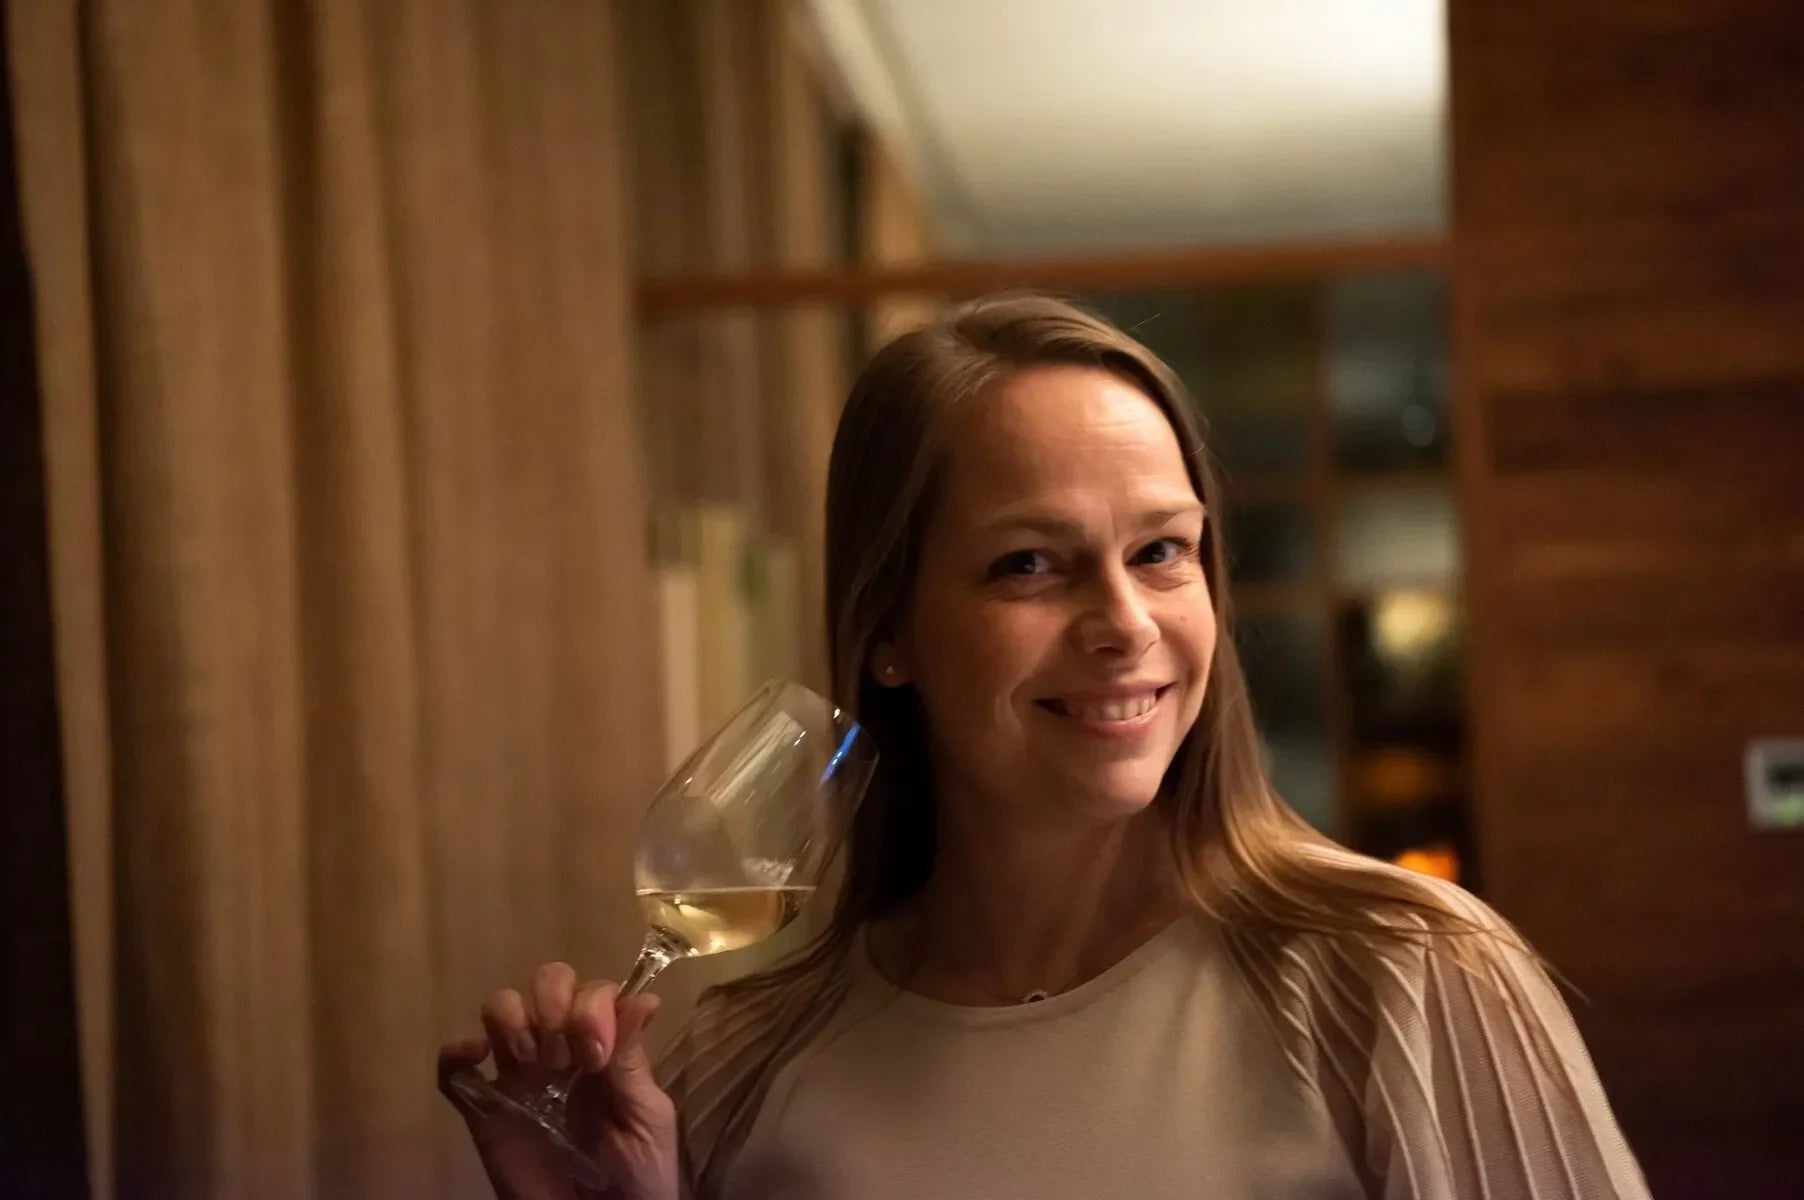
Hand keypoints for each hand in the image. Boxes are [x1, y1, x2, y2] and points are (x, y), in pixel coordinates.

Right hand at [438, 962, 677, 1199]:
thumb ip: (634, 1063)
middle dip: (553, 1001)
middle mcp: (559, 1049)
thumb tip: (642, 999)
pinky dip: (454, 1053)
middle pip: (547, 982)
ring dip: (512, 1017)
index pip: (593, 991)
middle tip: (565, 1055)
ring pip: (500, 1008)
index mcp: (604, 1046)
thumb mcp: (647, 1118)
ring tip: (530, 1058)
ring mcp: (518, 1077)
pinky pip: (453, 1071)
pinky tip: (475, 1057)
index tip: (597, 1055)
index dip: (592, 1007)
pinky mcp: (484, 1111)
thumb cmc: (637, 1174)